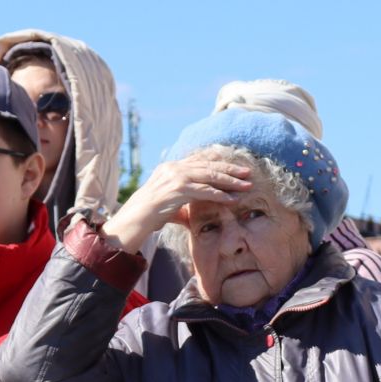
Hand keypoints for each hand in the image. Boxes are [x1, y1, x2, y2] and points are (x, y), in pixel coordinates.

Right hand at [101, 152, 253, 250]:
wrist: (133, 219)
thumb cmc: (149, 215)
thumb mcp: (168, 205)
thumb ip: (182, 206)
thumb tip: (191, 215)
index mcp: (171, 168)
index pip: (200, 162)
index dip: (219, 164)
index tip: (234, 167)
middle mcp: (173, 168)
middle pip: (208, 165)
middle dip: (230, 169)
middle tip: (247, 173)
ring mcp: (175, 177)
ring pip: (209, 176)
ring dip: (230, 181)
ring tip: (246, 185)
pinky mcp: (177, 189)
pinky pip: (204, 191)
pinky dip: (220, 194)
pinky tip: (232, 199)